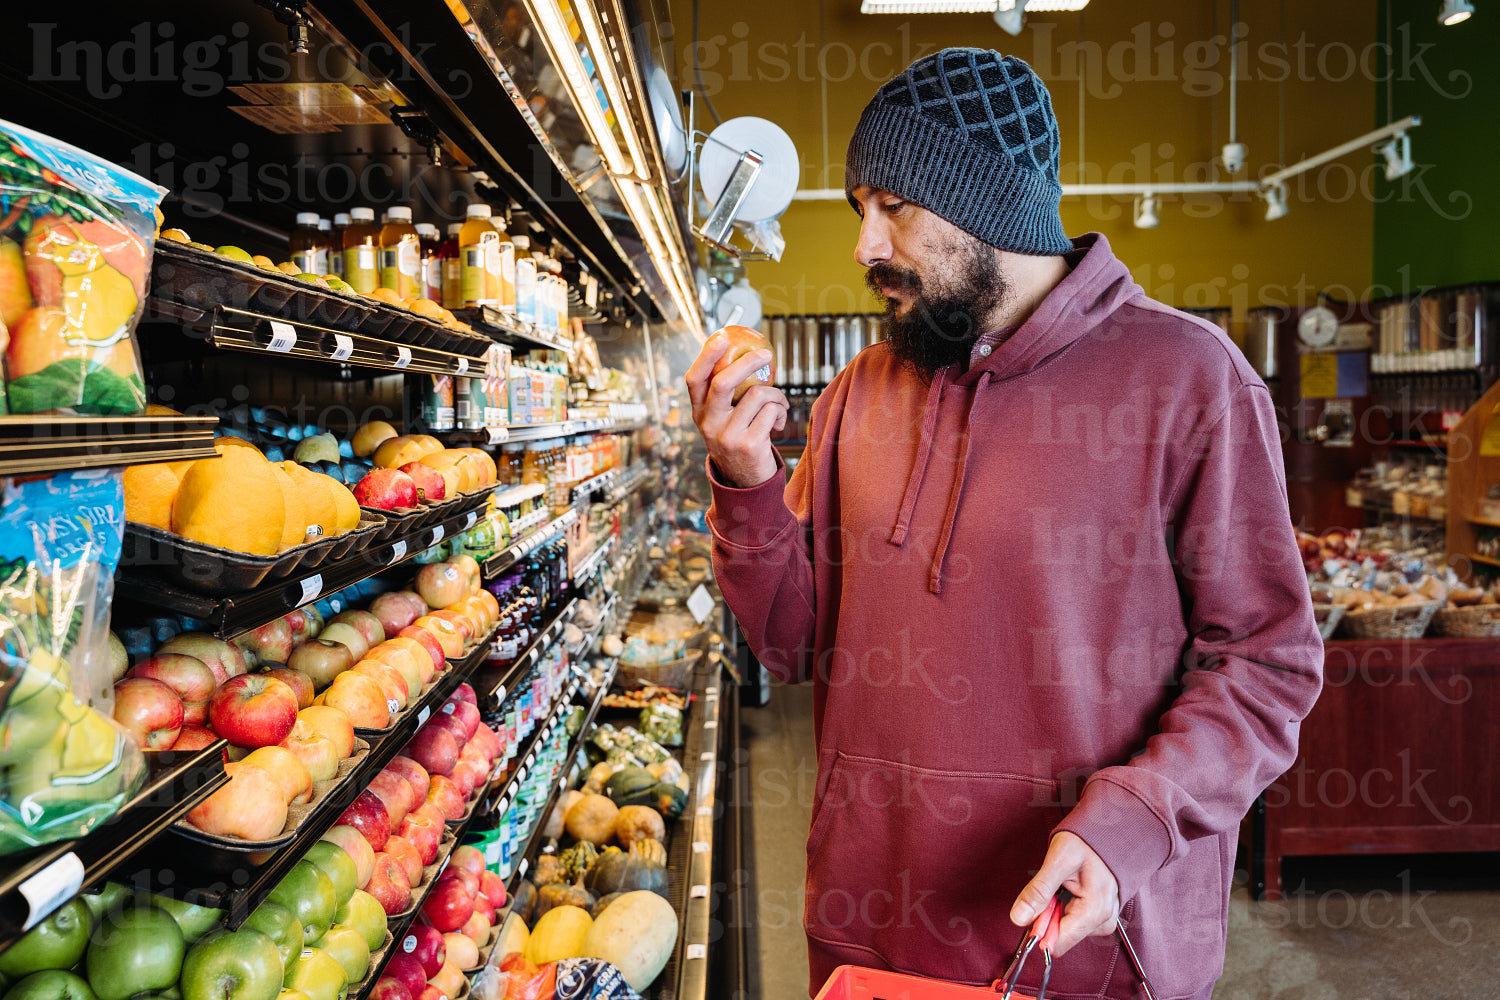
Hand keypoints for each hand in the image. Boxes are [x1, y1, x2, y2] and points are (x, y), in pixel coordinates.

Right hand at [684, 330, 787, 488]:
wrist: (745, 481)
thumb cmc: (738, 439)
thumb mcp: (722, 419)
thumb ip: (726, 395)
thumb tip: (746, 354)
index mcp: (699, 413)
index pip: (694, 379)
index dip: (706, 355)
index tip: (721, 336)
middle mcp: (708, 424)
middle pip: (723, 382)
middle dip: (748, 362)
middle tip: (766, 354)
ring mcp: (727, 436)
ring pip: (758, 395)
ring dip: (776, 395)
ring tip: (779, 405)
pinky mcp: (749, 444)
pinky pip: (772, 411)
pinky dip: (781, 411)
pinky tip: (779, 422)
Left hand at [1009, 832, 1119, 957]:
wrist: (1107, 833)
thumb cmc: (1086, 843)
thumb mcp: (1058, 860)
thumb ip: (1038, 891)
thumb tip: (1018, 918)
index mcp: (1095, 912)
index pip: (1058, 943)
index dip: (1038, 929)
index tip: (1033, 908)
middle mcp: (1103, 921)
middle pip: (1060, 937)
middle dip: (1048, 916)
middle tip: (1053, 888)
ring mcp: (1103, 920)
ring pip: (1065, 931)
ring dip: (1056, 911)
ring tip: (1064, 885)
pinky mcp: (1100, 917)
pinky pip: (1073, 923)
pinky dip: (1065, 908)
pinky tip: (1070, 890)